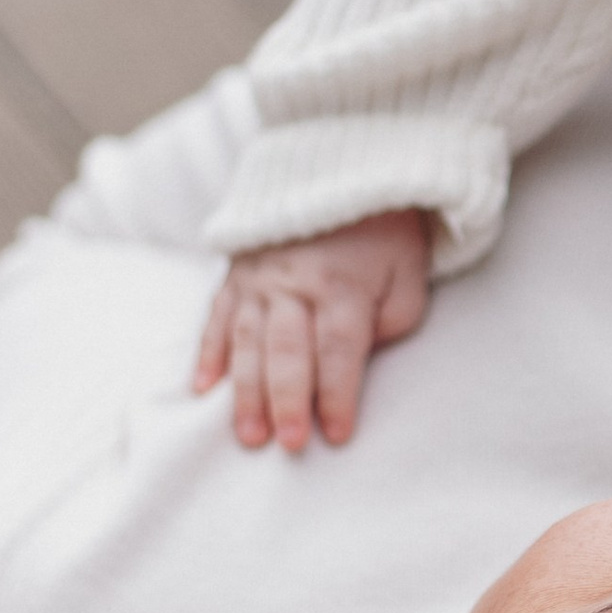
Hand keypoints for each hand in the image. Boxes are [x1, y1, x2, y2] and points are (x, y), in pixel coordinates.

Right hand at [193, 210, 432, 451]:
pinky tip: (202, 390)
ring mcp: (258, 278)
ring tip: (247, 435)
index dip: (338, 395)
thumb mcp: (409, 273)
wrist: (342, 167)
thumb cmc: (386, 235)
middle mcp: (294, 282)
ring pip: (247, 341)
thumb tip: (361, 359)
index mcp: (343, 284)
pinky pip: (216, 317)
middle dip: (288, 401)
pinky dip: (208, 354)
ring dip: (245, 392)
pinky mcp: (235, 273)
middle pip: (288, 350)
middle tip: (288, 444)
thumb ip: (393, 320)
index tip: (337, 436)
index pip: (339, 350)